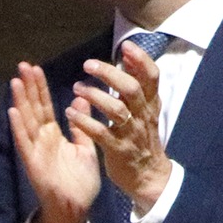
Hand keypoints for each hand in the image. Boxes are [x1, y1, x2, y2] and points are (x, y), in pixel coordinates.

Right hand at [6, 61, 99, 222]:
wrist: (75, 209)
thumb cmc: (80, 182)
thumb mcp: (85, 148)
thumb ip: (81, 125)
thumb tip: (80, 99)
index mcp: (54, 136)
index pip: (45, 106)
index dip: (40, 88)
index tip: (35, 69)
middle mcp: (42, 140)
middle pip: (33, 109)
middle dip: (28, 87)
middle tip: (23, 65)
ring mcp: (36, 151)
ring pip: (27, 121)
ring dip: (20, 101)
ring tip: (15, 82)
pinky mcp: (33, 163)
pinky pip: (25, 143)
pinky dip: (19, 128)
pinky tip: (14, 112)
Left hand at [67, 40, 170, 212]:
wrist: (147, 175)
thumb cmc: (140, 139)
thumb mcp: (143, 112)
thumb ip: (135, 89)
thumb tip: (126, 60)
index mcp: (150, 105)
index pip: (152, 77)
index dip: (141, 60)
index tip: (125, 46)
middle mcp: (143, 116)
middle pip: (131, 89)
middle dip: (110, 74)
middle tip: (87, 65)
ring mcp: (132, 133)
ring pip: (116, 110)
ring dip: (94, 96)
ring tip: (76, 88)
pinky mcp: (118, 150)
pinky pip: (101, 133)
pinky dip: (84, 121)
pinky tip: (69, 113)